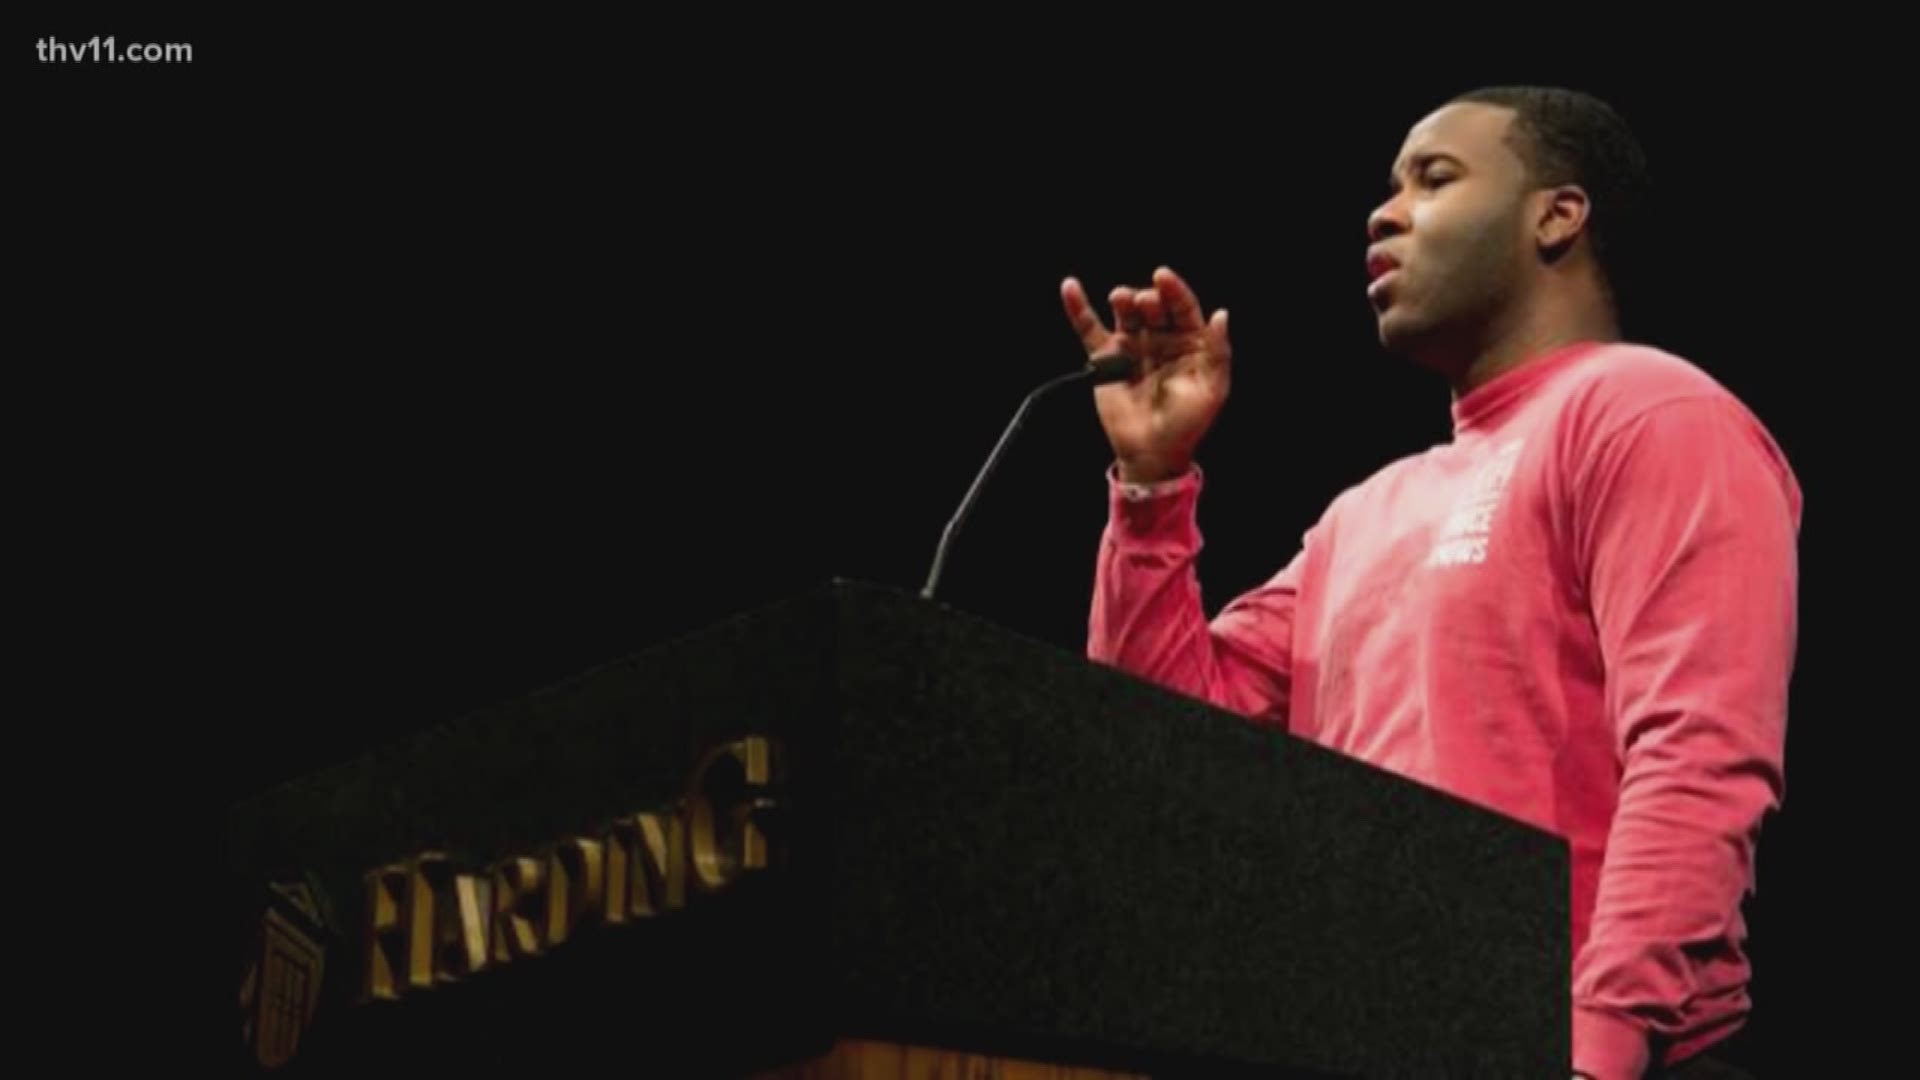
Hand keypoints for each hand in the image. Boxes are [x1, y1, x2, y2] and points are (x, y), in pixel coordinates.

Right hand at [1060, 266, 1230, 483]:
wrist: (1152, 451)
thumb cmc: (1186, 422)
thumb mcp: (1212, 389)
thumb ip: (1218, 352)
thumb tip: (1220, 314)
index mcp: (1189, 340)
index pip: (1183, 307)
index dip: (1174, 290)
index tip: (1163, 276)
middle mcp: (1160, 337)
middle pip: (1153, 305)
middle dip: (1149, 298)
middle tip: (1145, 303)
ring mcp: (1131, 345)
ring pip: (1125, 312)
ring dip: (1123, 298)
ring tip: (1120, 298)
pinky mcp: (1105, 358)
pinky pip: (1089, 329)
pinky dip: (1078, 308)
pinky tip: (1070, 286)